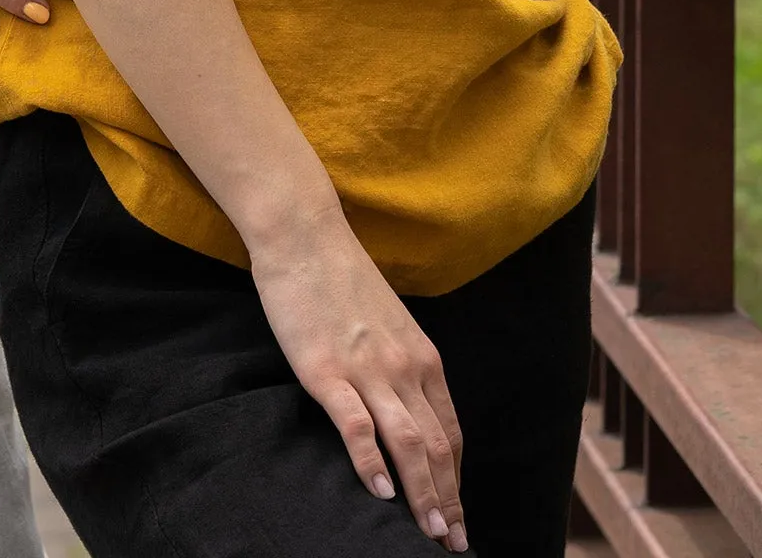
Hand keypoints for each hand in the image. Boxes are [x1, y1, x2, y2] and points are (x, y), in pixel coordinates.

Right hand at [249, 197, 466, 547]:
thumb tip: (405, 407)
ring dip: (423, 493)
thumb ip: (400, 364)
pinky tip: (379, 492)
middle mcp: (404, 367)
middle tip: (451, 543)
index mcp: (422, 356)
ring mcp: (367, 370)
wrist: (304, 234)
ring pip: (408, 443)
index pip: (450, 432)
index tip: (457, 514)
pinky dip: (372, 462)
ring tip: (427, 533)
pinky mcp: (327, 370)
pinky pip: (358, 425)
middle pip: (438, 446)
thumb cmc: (340, 277)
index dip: (457, 479)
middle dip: (448, 500)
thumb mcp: (387, 322)